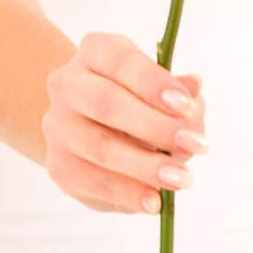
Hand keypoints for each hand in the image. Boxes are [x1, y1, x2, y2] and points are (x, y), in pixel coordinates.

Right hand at [41, 31, 207, 214]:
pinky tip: (155, 201)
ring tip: (181, 178)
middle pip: (107, 103)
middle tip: (194, 144)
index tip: (185, 104)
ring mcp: (58, 126)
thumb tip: (193, 88)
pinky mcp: (59, 164)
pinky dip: (128, 193)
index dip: (153, 82)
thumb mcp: (158, 86)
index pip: (121, 61)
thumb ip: (178, 91)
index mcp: (95, 52)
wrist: (85, 124)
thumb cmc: (133, 99)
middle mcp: (68, 84)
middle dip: (155, 126)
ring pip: (100, 146)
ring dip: (145, 166)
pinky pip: (94, 182)